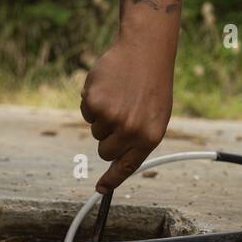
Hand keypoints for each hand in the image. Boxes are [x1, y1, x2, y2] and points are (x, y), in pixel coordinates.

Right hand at [80, 34, 173, 191]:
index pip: (126, 167)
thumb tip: (117, 162)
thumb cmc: (152, 85)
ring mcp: (111, 118)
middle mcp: (130, 131)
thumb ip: (139, 140)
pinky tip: (109, 88)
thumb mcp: (156, 116)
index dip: (111, 180)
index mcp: (149, 137)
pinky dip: (93, 103)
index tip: (100, 189)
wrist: (145, 51)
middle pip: (105, 152)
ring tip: (120, 96)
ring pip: (96, 131)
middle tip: (120, 115)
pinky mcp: (94, 103)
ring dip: (103, 117)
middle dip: (108, 138)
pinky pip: (86, 114)